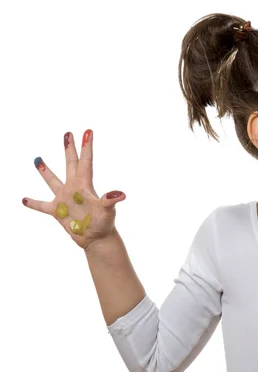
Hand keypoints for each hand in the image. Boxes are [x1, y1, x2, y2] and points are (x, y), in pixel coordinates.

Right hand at [22, 129, 126, 250]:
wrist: (97, 240)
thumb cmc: (105, 225)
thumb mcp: (108, 211)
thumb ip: (110, 201)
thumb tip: (120, 194)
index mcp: (85, 185)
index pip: (86, 161)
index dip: (86, 147)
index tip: (87, 131)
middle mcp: (74, 188)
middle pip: (70, 164)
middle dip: (69, 149)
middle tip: (67, 133)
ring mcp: (65, 199)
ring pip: (52, 181)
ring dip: (45, 171)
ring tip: (37, 159)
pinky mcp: (57, 212)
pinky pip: (42, 205)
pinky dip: (33, 203)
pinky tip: (24, 199)